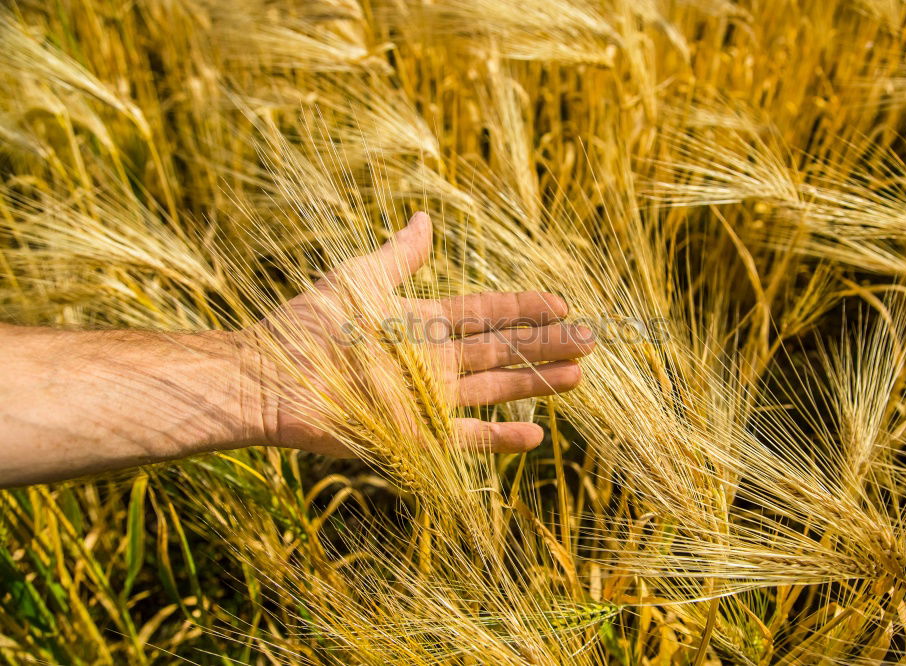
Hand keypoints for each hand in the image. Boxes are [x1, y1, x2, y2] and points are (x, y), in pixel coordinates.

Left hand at [236, 212, 593, 456]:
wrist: (271, 377)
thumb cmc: (310, 324)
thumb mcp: (360, 279)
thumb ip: (399, 256)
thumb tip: (426, 219)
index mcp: (423, 322)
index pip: (486, 312)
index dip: (523, 307)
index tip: (562, 301)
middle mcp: (433, 360)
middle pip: (502, 350)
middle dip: (546, 345)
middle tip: (591, 339)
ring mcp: (427, 399)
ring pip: (494, 389)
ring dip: (535, 384)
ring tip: (578, 376)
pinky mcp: (415, 435)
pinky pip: (466, 438)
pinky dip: (499, 438)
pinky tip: (534, 433)